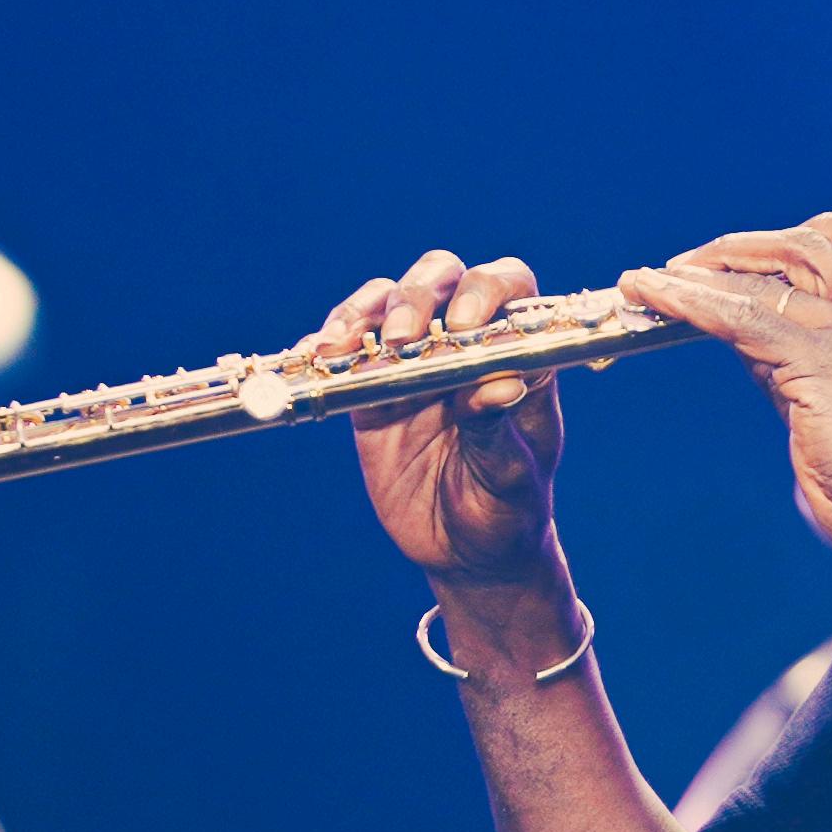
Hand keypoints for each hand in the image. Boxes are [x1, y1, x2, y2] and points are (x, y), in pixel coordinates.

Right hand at [317, 252, 570, 588]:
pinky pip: (345, 350)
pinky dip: (325, 346)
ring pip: (386, 302)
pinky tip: (313, 359)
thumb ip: (499, 431)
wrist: (466, 552)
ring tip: (340, 347)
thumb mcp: (511, 479)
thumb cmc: (507, 510)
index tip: (464, 327)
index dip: (488, 292)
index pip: (511, 290)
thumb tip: (502, 383)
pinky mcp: (372, 388)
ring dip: (362, 314)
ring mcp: (415, 362)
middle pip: (442, 280)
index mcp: (519, 355)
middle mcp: (466, 345)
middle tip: (402, 339)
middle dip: (416, 296)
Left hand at [618, 210, 831, 590]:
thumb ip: (805, 354)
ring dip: (703, 273)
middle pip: (810, 243)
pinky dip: (693, 303)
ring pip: (770, 277)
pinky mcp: (827, 362)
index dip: (806, 232)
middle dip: (740, 248)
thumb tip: (741, 324)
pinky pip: (745, 318)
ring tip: (653, 282)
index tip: (755, 252)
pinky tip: (658, 298)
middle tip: (688, 266)